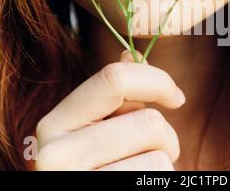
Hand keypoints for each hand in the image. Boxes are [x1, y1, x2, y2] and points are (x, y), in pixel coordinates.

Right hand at [34, 51, 184, 170]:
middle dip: (167, 136)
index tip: (176, 97)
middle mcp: (53, 156)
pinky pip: (157, 180)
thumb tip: (130, 51)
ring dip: (164, 164)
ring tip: (143, 173)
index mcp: (53, 124)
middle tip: (161, 150)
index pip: (113, 79)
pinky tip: (139, 185)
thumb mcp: (101, 128)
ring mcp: (75, 184)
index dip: (158, 81)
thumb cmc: (102, 167)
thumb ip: (115, 95)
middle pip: (147, 123)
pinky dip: (162, 182)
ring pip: (159, 158)